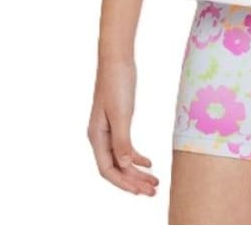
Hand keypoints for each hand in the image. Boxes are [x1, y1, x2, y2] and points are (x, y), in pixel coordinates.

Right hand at [87, 56, 158, 195]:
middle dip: (133, 181)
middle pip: (116, 168)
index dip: (123, 183)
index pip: (107, 170)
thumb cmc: (117, 83)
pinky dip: (136, 157)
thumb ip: (121, 140)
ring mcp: (108, 130)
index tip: (141, 191)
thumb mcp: (121, 113)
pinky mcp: (117, 122)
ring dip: (137, 171)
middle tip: (153, 191)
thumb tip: (123, 165)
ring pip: (121, 159)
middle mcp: (100, 136)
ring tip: (154, 181)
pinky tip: (149, 163)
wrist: (117, 59)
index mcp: (96, 136)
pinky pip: (125, 147)